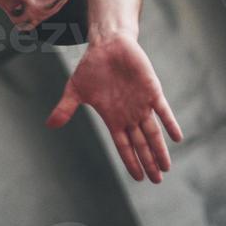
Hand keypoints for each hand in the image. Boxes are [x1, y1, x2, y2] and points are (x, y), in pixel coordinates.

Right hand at [45, 34, 182, 182]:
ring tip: (166, 167)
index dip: (131, 162)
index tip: (140, 178)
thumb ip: (65, 109)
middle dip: (148, 162)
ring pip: (153, 132)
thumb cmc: (92, 68)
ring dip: (159, 150)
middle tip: (157, 180)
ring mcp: (142, 104)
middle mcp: (130, 115)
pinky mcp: (151, 90)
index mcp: (113, 118)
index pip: (124, 145)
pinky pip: (163, 110)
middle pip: (141, 144)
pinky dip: (169, 123)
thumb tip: (49, 125)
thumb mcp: (75, 90)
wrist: (107, 45)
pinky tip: (176, 137)